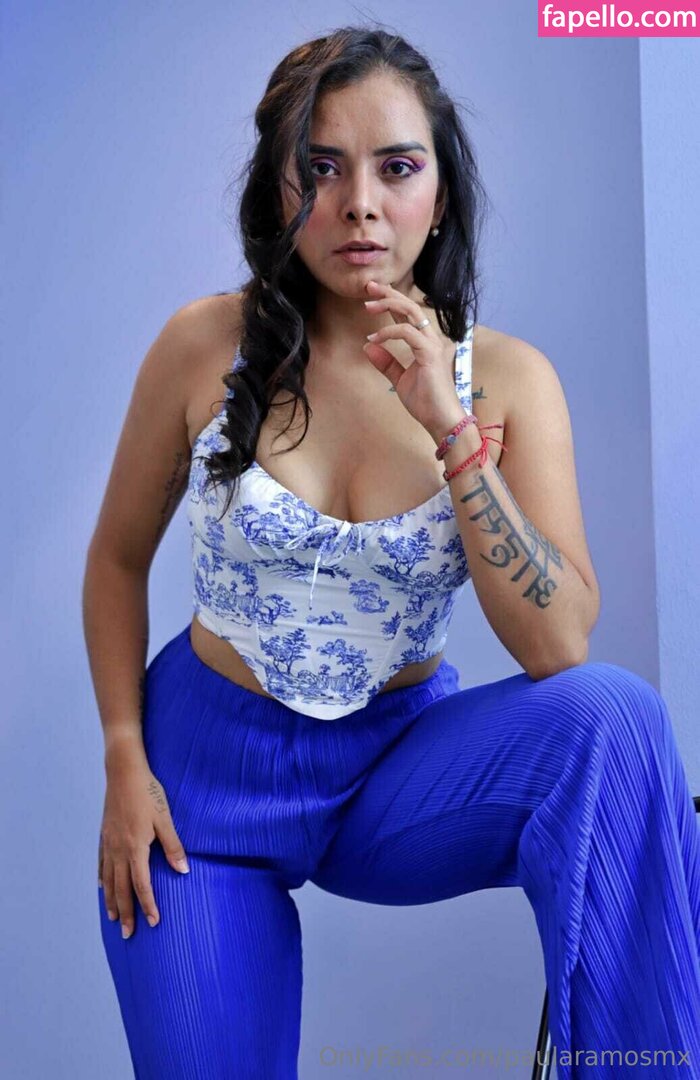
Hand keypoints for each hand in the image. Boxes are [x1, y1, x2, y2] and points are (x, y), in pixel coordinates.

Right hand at [98, 752, 189, 938]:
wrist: (123, 772)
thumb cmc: (148, 793)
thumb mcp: (165, 818)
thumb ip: (173, 846)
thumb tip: (183, 871)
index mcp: (135, 848)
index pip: (141, 885)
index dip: (148, 905)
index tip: (153, 923)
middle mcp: (118, 849)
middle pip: (121, 888)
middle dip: (126, 912)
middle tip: (128, 933)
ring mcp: (109, 842)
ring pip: (108, 879)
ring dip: (111, 901)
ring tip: (113, 918)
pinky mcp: (104, 834)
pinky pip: (101, 863)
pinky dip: (102, 879)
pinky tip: (101, 887)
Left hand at [361, 280, 464, 432]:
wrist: (441, 421)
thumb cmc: (426, 403)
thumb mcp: (400, 380)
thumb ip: (387, 363)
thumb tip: (369, 347)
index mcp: (424, 343)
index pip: (407, 316)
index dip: (391, 301)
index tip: (372, 293)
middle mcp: (430, 339)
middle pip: (411, 306)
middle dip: (389, 293)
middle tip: (369, 285)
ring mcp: (432, 345)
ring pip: (411, 312)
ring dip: (389, 305)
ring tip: (368, 305)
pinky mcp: (430, 354)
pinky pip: (407, 333)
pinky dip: (389, 333)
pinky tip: (375, 338)